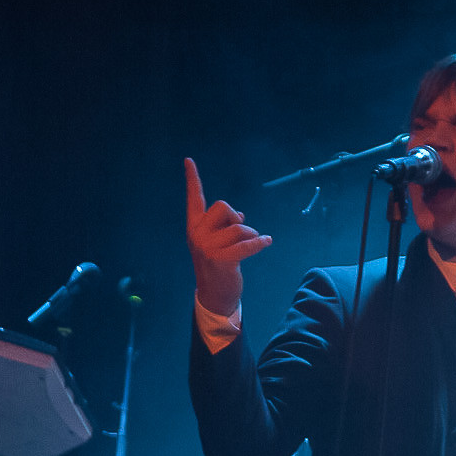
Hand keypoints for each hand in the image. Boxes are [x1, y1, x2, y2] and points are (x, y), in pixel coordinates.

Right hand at [184, 157, 271, 315]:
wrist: (215, 295)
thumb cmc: (219, 266)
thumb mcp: (218, 243)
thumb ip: (224, 227)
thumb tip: (240, 214)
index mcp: (194, 227)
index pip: (194, 199)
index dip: (192, 179)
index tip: (188, 160)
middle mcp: (197, 234)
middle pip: (223, 207)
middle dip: (237, 217)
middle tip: (242, 231)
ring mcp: (207, 247)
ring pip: (238, 227)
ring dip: (251, 234)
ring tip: (253, 242)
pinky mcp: (221, 259)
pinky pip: (247, 244)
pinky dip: (259, 242)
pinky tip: (267, 242)